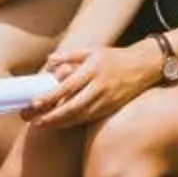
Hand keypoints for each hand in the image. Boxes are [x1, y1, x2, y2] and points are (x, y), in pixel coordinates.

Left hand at [23, 42, 159, 130]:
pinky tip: (60, 124)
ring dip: (59, 123)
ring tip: (41, 125)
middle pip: (72, 107)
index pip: (68, 86)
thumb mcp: (92, 51)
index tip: (34, 104)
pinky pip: (88, 118)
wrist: (144, 66)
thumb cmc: (114, 57)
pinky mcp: (110, 108)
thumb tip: (49, 61)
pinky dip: (72, 122)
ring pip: (80, 117)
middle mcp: (99, 87)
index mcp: (93, 70)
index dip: (50, 97)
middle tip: (33, 122)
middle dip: (51, 117)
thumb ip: (69, 56)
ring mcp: (106, 100)